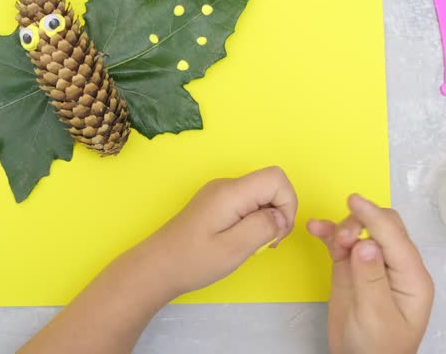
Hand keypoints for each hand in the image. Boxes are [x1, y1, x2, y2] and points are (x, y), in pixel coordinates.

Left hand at [143, 166, 297, 295]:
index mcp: (231, 192)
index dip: (287, 204)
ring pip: (260, 196)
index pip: (276, 178)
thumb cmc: (193, 261)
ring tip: (251, 246)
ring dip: (266, 220)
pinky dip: (253, 221)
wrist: (158, 266)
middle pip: (270, 186)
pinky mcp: (216, 204)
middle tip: (266, 243)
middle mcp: (226, 186)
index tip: (277, 232)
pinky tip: (241, 241)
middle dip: (278, 214)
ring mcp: (219, 193)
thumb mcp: (233, 249)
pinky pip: (246, 204)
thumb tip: (281, 216)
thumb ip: (263, 228)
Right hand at [307, 194, 433, 353]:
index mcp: (412, 278)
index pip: (395, 237)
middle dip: (360, 222)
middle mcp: (395, 266)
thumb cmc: (376, 349)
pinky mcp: (351, 269)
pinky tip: (316, 227)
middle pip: (382, 226)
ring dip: (343, 228)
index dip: (374, 216)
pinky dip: (329, 234)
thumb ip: (371, 279)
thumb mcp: (376, 317)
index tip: (354, 200)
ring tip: (331, 240)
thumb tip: (367, 243)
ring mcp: (372, 265)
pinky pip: (341, 244)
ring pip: (360, 231)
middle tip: (341, 239)